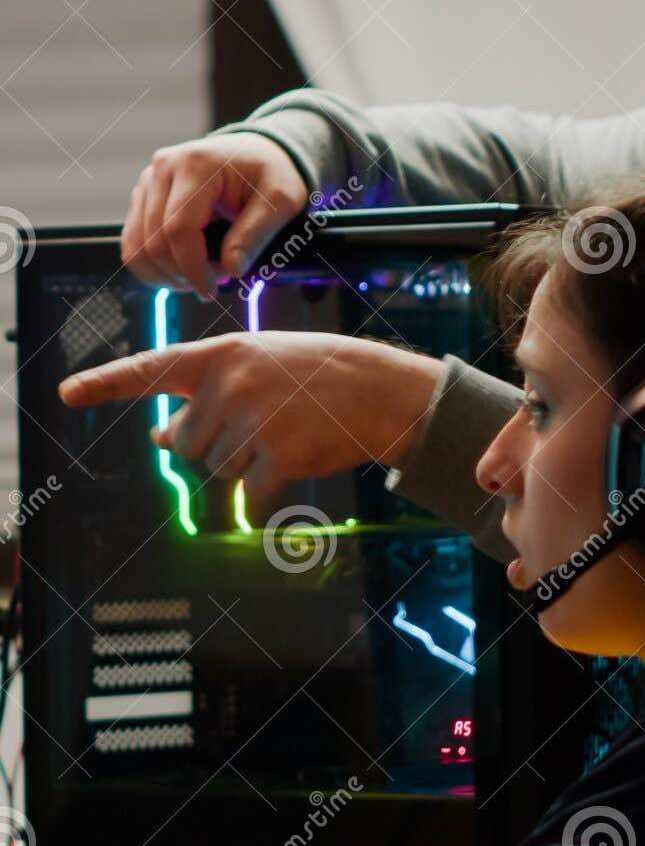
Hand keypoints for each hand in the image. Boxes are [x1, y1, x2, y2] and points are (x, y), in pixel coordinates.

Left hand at [59, 332, 440, 491]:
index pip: (150, 370)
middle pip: (185, 442)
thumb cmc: (314, 374)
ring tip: (284, 428)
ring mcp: (250, 424)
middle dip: (211, 441)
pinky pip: (251, 489)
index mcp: (219, 356)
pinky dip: (272, 481)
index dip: (105, 383)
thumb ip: (204, 393)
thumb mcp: (254, 365)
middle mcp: (227, 387)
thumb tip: (159, 438)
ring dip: (244, 460)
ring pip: (216, 468)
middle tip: (257, 421)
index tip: (66, 392)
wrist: (377, 390)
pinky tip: (299, 451)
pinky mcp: (274, 460)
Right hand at [122, 132, 308, 298]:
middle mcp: (164, 169)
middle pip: (153, 242)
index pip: (178, 230)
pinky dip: (154, 264)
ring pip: (137, 245)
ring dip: (165, 273)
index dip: (192, 268)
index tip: (211, 290)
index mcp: (195, 165)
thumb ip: (255, 234)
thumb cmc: (269, 172)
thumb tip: (232, 269)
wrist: (256, 152)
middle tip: (214, 281)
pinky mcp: (144, 196)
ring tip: (199, 274)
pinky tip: (183, 267)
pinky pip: (134, 240)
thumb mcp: (279, 201)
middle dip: (182, 273)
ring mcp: (149, 182)